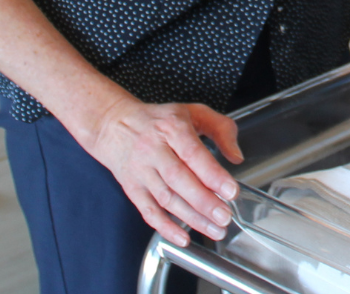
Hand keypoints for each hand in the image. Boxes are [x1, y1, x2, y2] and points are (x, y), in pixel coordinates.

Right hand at [85, 97, 243, 243]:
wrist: (114, 124)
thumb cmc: (158, 120)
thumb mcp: (193, 112)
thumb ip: (221, 129)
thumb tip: (236, 156)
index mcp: (172, 128)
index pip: (193, 153)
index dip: (212, 174)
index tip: (230, 190)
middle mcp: (154, 149)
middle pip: (179, 179)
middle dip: (204, 202)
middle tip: (224, 217)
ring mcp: (141, 171)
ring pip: (166, 199)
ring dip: (192, 218)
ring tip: (214, 229)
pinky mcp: (132, 188)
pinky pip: (148, 211)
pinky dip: (165, 227)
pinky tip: (182, 237)